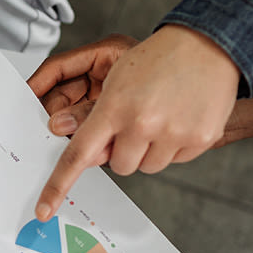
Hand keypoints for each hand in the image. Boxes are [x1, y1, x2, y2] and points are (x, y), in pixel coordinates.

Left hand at [33, 25, 239, 219]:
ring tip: (160, 115)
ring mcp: (173, 134)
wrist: (208, 43)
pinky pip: (174, 160)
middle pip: (118, 165)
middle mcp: (142, 124)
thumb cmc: (159, 58)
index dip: (58, 185)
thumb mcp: (118, 78)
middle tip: (135, 122)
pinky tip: (179, 117)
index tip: (44, 209)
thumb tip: (89, 153)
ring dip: (149, 150)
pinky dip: (174, 145)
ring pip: (147, 166)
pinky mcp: (200, 140)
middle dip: (122, 150)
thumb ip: (98, 117)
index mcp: (115, 107)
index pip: (78, 155)